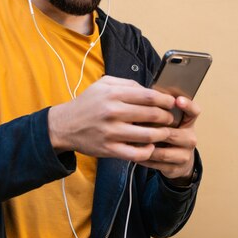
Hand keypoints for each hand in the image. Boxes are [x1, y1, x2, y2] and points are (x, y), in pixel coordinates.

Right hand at [47, 76, 175, 161]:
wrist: (65, 125)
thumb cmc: (88, 103)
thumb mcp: (103, 84)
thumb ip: (127, 84)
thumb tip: (150, 90)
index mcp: (113, 93)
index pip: (149, 96)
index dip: (165, 100)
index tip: (172, 103)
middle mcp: (113, 112)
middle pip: (151, 114)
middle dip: (167, 117)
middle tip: (171, 118)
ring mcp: (111, 132)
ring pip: (147, 135)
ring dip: (161, 134)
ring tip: (165, 132)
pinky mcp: (109, 149)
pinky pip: (135, 153)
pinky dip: (147, 151)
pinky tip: (151, 147)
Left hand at [137, 96, 200, 181]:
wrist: (177, 159)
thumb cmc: (167, 133)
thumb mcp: (167, 120)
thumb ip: (159, 109)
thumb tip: (140, 94)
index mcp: (188, 122)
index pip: (194, 111)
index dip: (188, 105)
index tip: (178, 100)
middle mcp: (190, 138)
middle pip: (172, 134)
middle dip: (152, 132)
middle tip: (134, 125)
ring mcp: (184, 154)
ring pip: (162, 152)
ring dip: (145, 148)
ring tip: (130, 142)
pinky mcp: (175, 168)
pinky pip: (156, 164)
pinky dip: (143, 158)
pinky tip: (133, 152)